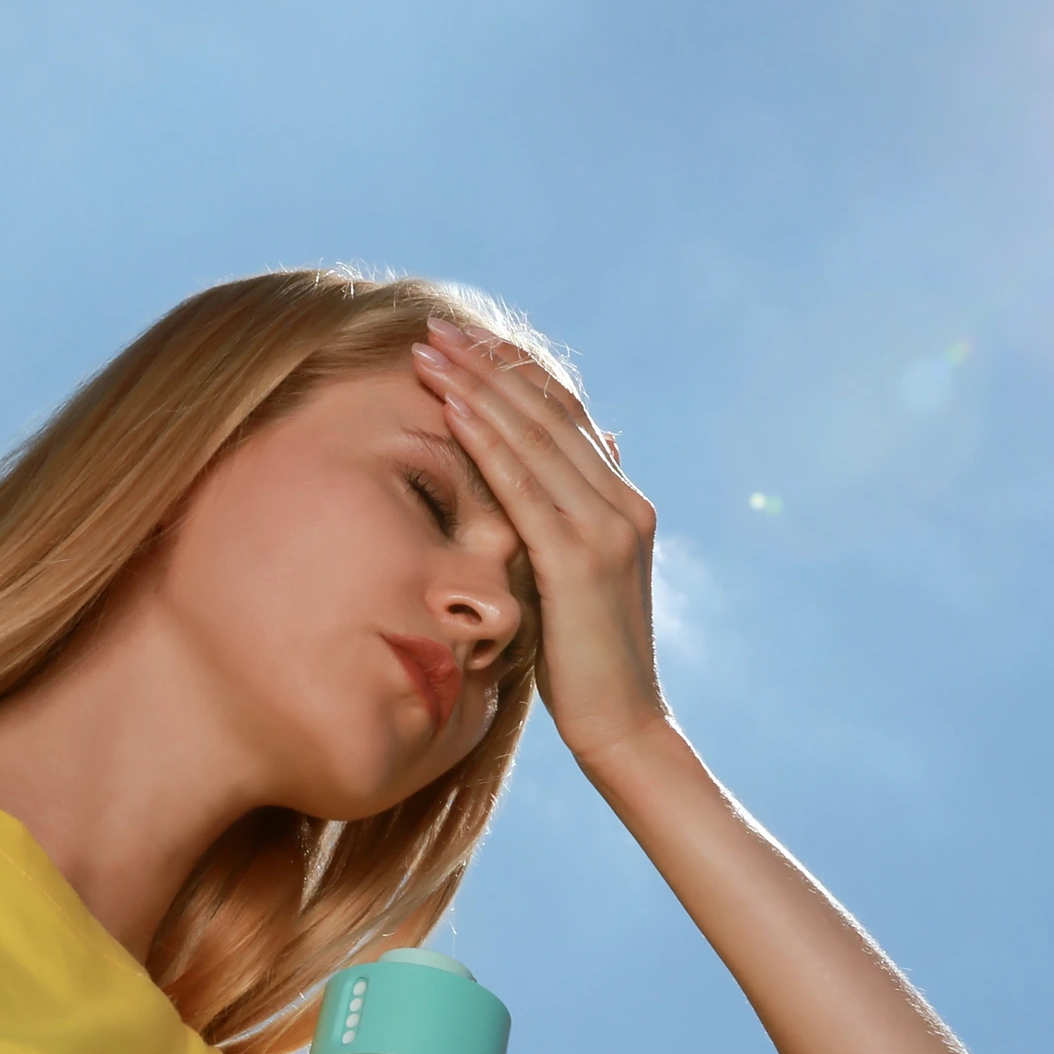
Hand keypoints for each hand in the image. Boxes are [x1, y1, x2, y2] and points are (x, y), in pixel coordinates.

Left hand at [412, 318, 666, 760]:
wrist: (623, 726)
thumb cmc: (586, 664)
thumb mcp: (576, 582)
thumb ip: (572, 525)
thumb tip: (574, 469)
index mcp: (623, 504)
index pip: (565, 416)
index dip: (514, 373)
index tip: (464, 341)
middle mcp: (622, 504)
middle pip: (548, 412)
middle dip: (487, 366)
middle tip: (434, 328)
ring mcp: (607, 529)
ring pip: (535, 438)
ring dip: (478, 388)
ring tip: (430, 353)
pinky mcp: (580, 562)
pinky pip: (525, 488)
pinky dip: (489, 442)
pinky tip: (453, 410)